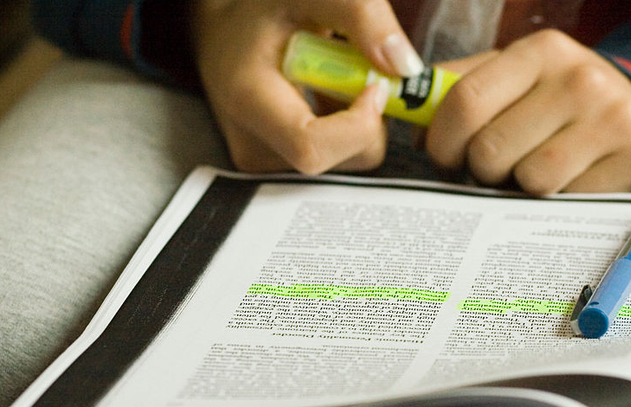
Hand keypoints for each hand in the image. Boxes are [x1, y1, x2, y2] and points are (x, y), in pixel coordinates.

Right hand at [190, 0, 422, 173]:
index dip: (359, 124)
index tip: (374, 83)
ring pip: (348, 160)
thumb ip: (360, 15)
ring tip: (331, 77)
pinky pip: (339, 158)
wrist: (225, 32)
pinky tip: (325, 95)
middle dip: (367, 115)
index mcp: (248, 101)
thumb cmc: (262, 9)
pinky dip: (347, 127)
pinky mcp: (281, 167)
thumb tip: (406, 68)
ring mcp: (266, 163)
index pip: (313, 148)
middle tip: (354, 67)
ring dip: (358, 118)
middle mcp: (253, 145)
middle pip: (343, 158)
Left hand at [426, 29, 630, 193]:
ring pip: (529, 181)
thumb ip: (461, 91)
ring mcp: (613, 117)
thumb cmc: (557, 107)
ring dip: (520, 189)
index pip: (465, 101)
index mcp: (539, 51)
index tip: (443, 158)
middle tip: (494, 169)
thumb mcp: (515, 82)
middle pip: (491, 150)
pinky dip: (558, 202)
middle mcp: (580, 77)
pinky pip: (568, 201)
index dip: (441, 141)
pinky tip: (568, 183)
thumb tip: (413, 122)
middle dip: (480, 171)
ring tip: (532, 173)